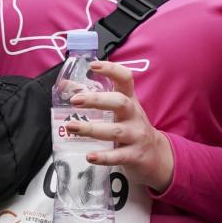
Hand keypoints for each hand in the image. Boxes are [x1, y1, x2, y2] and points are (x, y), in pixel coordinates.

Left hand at [64, 61, 175, 192]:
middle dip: (97, 100)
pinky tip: (89, 156)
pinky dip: (104, 156)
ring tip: (71, 127)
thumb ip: (95, 97)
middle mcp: (134, 115)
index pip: (125, 79)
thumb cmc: (130, 128)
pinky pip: (119, 156)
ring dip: (92, 129)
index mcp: (129, 100)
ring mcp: (136, 135)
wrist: (155, 155)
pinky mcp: (135, 155)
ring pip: (116, 131)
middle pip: (120, 102)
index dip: (111, 69)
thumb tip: (65, 85)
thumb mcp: (118, 111)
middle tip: (74, 100)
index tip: (93, 66)